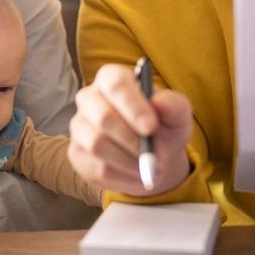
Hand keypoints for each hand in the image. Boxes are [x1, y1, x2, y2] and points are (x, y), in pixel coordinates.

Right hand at [67, 63, 193, 196]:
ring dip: (129, 161)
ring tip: (149, 166)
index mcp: (112, 78)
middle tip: (154, 154)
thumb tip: (160, 102)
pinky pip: (97, 168)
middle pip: (103, 117)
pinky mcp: (77, 153)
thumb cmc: (164, 128)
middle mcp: (89, 98)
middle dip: (132, 139)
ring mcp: (79, 126)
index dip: (132, 105)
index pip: (115, 84)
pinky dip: (123, 176)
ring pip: (97, 145)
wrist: (154, 158)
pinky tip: (136, 173)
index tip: (151, 127)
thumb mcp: (178, 115)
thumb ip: (174, 105)